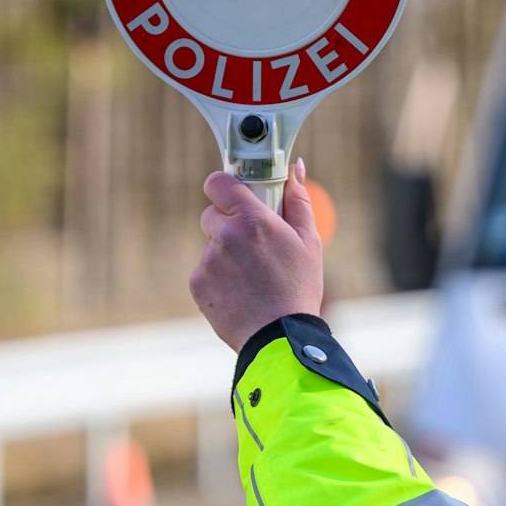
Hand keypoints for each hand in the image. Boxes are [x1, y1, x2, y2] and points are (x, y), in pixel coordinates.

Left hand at [190, 159, 323, 350]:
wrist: (280, 337)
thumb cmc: (299, 288)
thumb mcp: (309, 241)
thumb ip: (298, 200)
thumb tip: (294, 168)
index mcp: (253, 220)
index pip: (218, 183)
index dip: (224, 186)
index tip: (233, 194)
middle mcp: (225, 236)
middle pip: (212, 215)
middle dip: (228, 224)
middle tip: (253, 246)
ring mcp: (208, 261)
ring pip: (211, 246)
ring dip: (225, 255)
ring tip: (251, 278)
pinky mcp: (197, 284)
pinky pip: (204, 271)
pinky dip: (217, 279)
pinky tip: (240, 293)